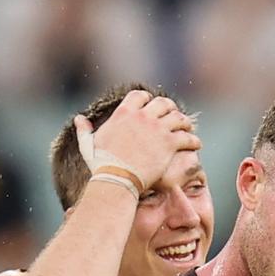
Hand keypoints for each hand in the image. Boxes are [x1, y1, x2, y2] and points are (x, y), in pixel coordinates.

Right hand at [75, 89, 201, 191]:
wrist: (117, 179)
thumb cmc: (101, 165)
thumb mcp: (89, 145)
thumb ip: (85, 130)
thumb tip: (78, 119)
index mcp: (124, 113)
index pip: (140, 96)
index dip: (148, 100)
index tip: (153, 106)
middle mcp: (142, 117)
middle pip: (163, 103)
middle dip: (170, 108)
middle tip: (175, 116)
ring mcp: (157, 129)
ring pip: (178, 117)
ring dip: (185, 122)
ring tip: (188, 129)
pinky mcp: (169, 143)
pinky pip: (187, 137)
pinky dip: (193, 140)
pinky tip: (196, 144)